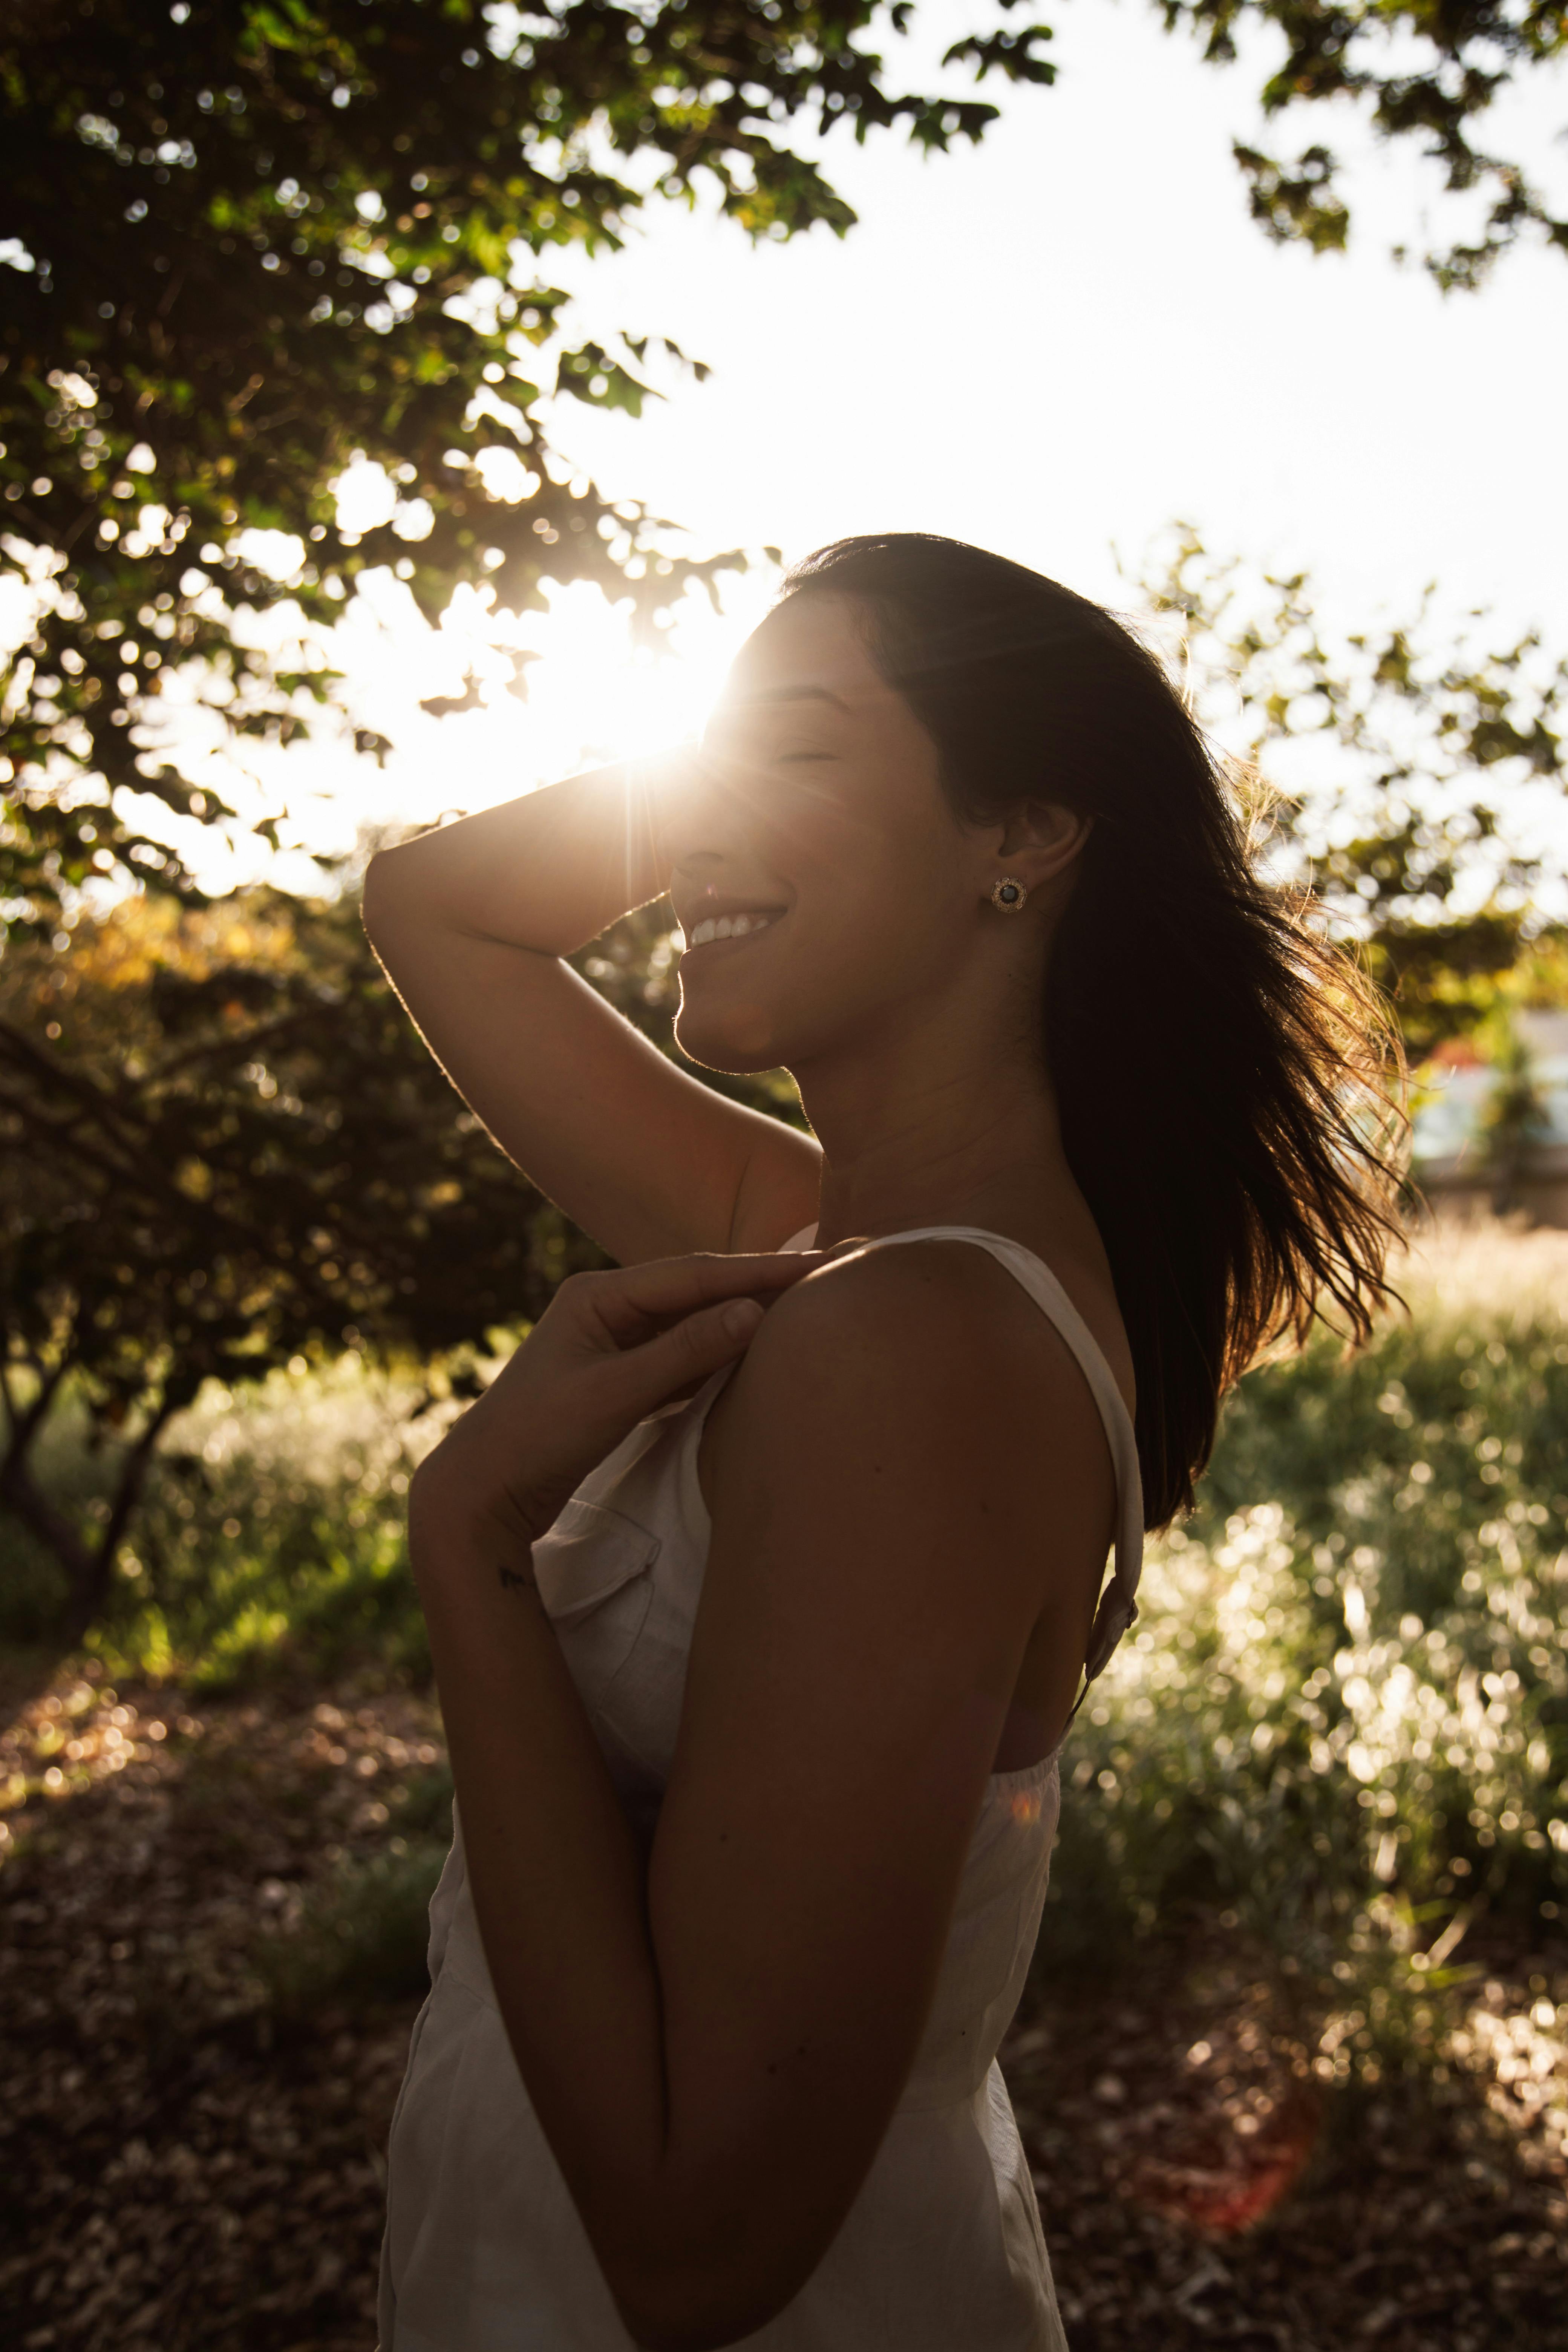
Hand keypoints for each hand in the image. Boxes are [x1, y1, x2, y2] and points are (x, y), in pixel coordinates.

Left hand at [410, 1250, 821, 1554]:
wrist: (481, 1492)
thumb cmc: (537, 1439)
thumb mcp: (615, 1394)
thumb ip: (685, 1352)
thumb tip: (753, 1311)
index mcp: (598, 1294)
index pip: (697, 1274)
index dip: (761, 1270)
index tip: (818, 1263)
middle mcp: (607, 1306)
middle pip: (700, 1289)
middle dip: (762, 1283)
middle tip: (830, 1271)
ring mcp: (614, 1341)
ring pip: (695, 1321)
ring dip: (746, 1315)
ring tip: (808, 1306)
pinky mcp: (620, 1376)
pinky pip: (684, 1353)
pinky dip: (722, 1351)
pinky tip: (759, 1350)